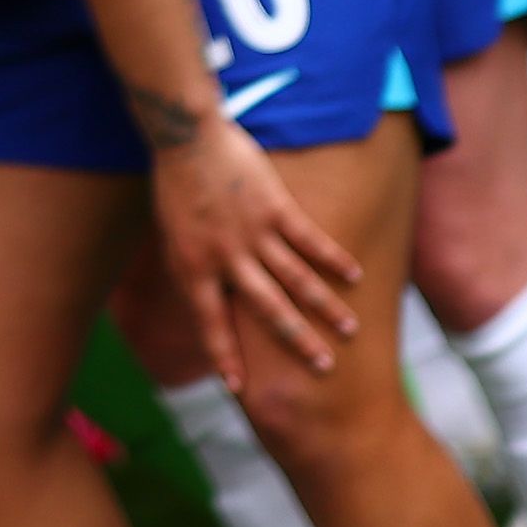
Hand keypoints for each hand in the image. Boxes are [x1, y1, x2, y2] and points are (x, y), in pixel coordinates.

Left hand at [147, 125, 366, 393]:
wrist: (184, 138)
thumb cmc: (176, 189)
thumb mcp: (173, 238)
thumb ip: (196, 270)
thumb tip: (212, 302)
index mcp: (194, 269)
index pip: (211, 324)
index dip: (226, 356)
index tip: (239, 389)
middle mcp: (226, 258)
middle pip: (268, 310)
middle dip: (298, 341)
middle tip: (324, 368)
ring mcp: (252, 233)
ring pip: (296, 279)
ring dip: (325, 307)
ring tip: (350, 329)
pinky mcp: (274, 207)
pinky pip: (309, 239)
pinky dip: (333, 258)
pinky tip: (354, 275)